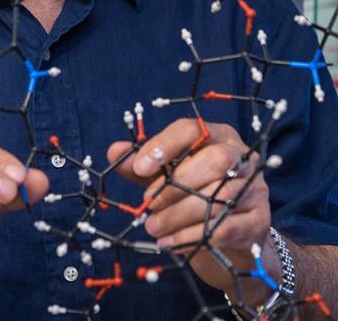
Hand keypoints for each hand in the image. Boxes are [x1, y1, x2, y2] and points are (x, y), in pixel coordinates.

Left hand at [108, 119, 278, 302]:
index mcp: (219, 136)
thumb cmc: (196, 194)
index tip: (139, 167)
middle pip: (214, 161)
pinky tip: (171, 243)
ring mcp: (256, 188)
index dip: (164, 146)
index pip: (192, 130)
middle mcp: (242, 156)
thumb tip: (114, 152)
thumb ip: (142, 164)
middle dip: (175, 184)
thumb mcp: (168, 176)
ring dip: (179, 215)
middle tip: (147, 204)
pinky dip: (193, 236)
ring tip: (152, 228)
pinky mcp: (259, 220)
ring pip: (218, 197)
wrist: (233, 238)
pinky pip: (225, 227)